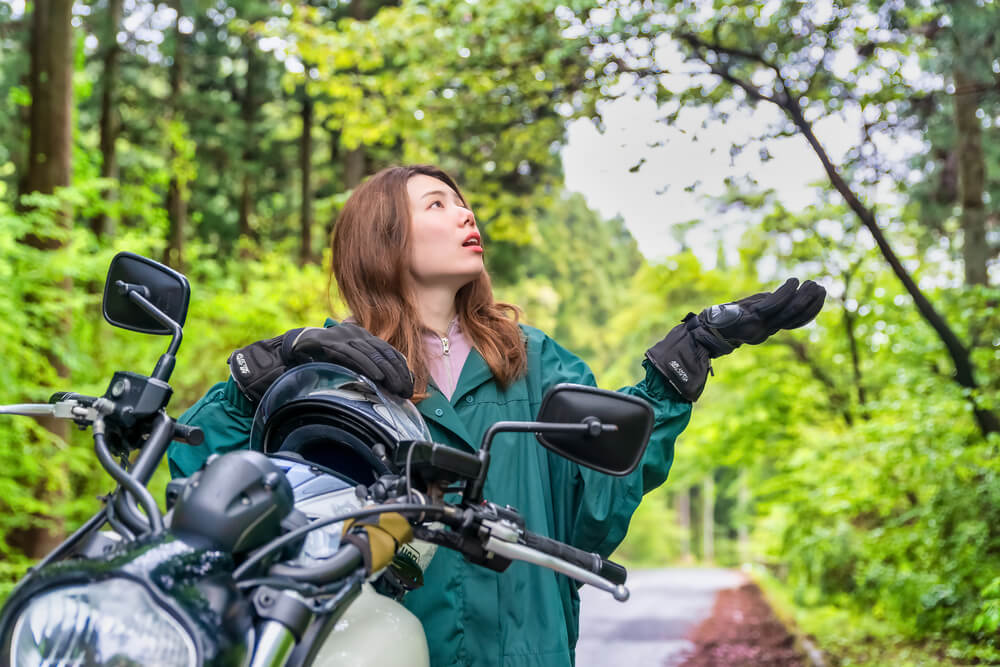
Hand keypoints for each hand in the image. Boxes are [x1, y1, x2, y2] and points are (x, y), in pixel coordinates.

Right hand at [282, 324, 412, 397]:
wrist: (298, 342)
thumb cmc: (325, 354)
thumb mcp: (349, 358)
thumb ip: (366, 364)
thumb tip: (389, 381)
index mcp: (364, 335)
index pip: (389, 351)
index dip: (402, 368)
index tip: (411, 385)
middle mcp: (357, 333)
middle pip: (384, 353)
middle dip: (398, 373)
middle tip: (406, 391)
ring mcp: (344, 336)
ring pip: (372, 354)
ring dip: (387, 372)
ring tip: (397, 387)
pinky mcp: (332, 343)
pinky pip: (353, 355)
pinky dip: (367, 366)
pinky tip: (377, 377)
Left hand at [646, 278, 825, 401]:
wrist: (701, 332)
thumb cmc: (720, 321)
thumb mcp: (745, 315)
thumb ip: (762, 310)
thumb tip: (779, 297)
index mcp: (765, 331)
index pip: (794, 322)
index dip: (810, 310)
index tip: (820, 296)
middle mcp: (765, 330)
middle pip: (795, 317)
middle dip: (811, 303)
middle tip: (821, 287)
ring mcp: (759, 325)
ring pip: (789, 312)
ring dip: (804, 297)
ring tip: (813, 284)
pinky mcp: (751, 318)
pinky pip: (774, 304)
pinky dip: (786, 292)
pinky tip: (794, 281)